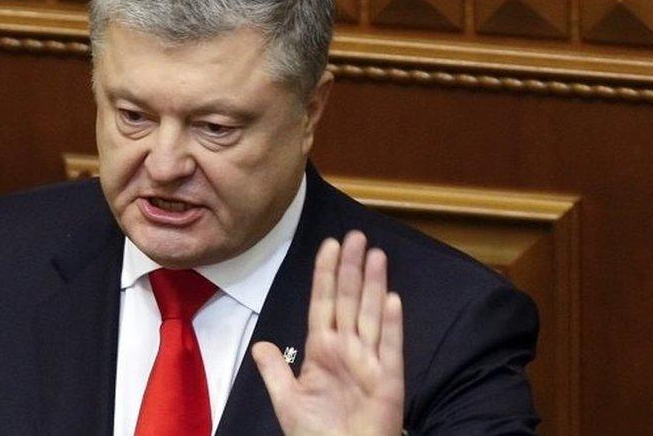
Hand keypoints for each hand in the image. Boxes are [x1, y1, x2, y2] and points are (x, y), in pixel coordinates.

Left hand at [252, 231, 403, 435]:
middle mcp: (347, 350)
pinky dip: (392, 324)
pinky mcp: (388, 381)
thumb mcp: (287, 401)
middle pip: (348, 300)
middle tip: (355, 236)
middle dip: (351, 268)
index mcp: (322, 350)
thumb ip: (275, 371)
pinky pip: (391, 348)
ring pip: (370, 315)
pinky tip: (391, 298)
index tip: (329, 245)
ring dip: (373, 284)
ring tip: (375, 254)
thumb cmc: (317, 434)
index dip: (326, 274)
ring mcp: (369, 363)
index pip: (324, 303)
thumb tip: (260, 345)